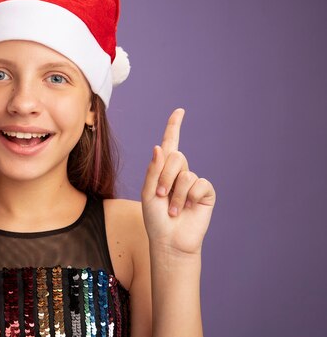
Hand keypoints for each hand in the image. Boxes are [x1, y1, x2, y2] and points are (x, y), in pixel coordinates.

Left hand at [141, 109, 215, 255]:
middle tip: (160, 196)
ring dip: (174, 193)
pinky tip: (186, 208)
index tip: (180, 111)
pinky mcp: (206, 193)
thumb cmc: (155, 219)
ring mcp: (194, 182)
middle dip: (164, 176)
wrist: (169, 241)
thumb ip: (153, 170)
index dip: (175, 127)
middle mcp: (180, 172)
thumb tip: (159, 147)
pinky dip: (189, 197)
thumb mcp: (148, 193)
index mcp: (163, 170)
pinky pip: (199, 184)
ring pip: (185, 173)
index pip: (170, 143)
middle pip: (176, 156)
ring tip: (172, 209)